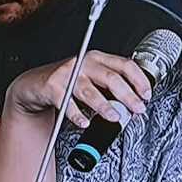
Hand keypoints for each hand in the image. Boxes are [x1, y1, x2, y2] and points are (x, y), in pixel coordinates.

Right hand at [7, 50, 153, 129]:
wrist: (35, 84)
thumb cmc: (67, 81)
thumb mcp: (92, 79)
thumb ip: (111, 89)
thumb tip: (133, 106)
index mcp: (98, 59)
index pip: (124, 64)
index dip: (138, 79)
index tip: (147, 94)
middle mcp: (85, 63)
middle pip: (110, 77)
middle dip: (127, 95)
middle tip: (137, 109)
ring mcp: (68, 74)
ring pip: (90, 91)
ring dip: (105, 106)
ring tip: (115, 117)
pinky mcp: (53, 87)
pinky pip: (66, 103)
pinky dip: (76, 114)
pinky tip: (84, 122)